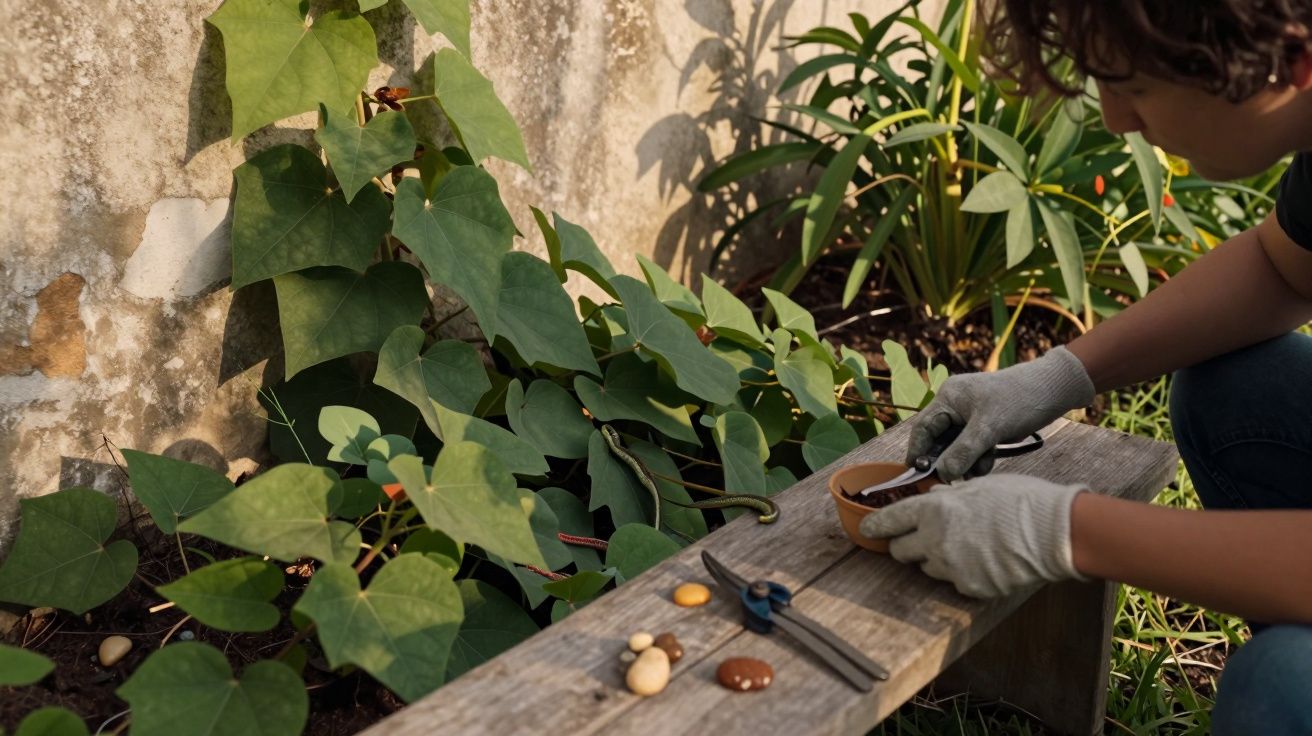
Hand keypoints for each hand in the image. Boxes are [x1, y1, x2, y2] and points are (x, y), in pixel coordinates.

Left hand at [859, 474, 1088, 597]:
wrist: (1054, 532)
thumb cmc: (1020, 500)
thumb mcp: (979, 486)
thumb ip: (949, 495)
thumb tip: (932, 497)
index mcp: (933, 509)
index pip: (889, 521)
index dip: (875, 526)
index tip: (867, 530)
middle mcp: (934, 540)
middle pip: (900, 551)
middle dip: (905, 544)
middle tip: (919, 539)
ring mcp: (951, 567)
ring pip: (927, 567)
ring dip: (936, 558)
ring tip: (966, 545)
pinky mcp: (969, 587)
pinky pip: (954, 581)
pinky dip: (962, 572)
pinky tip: (984, 559)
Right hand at [907, 346, 1094, 479]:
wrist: (1054, 390)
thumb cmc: (1020, 400)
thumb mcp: (989, 428)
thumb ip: (963, 452)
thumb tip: (943, 474)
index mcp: (948, 398)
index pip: (923, 429)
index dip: (918, 452)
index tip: (917, 475)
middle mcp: (955, 407)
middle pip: (939, 441)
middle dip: (947, 461)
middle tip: (954, 479)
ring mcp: (970, 418)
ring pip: (956, 448)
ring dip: (965, 462)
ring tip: (981, 467)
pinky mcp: (986, 428)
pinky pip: (972, 449)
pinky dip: (978, 459)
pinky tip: (988, 462)